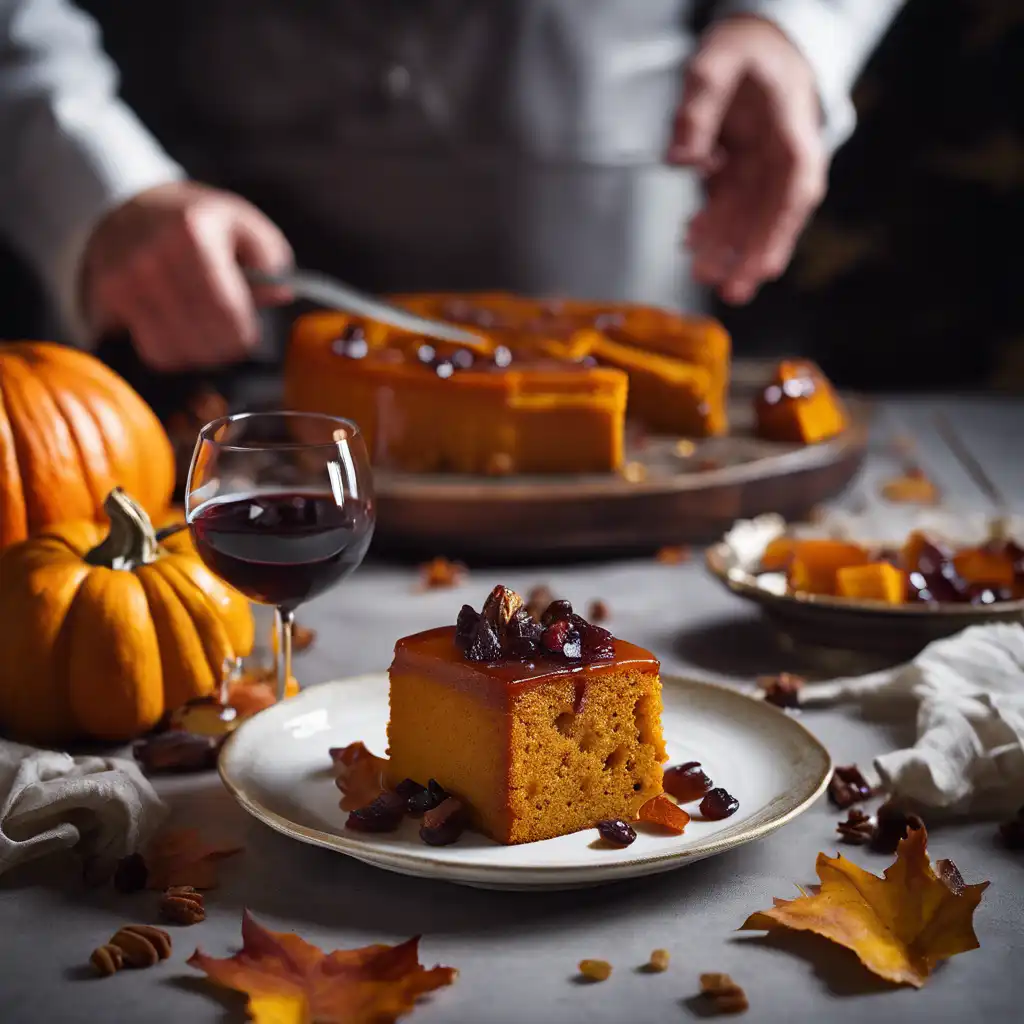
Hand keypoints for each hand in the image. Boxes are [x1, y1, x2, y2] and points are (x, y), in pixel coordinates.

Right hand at [82, 181, 293, 370]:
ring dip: (198, 354)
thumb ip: (270, 256)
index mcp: (192, 234)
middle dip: (224, 348)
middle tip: (230, 340)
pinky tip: (177, 329)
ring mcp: (125, 280)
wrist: (128, 205)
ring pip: (174, 352)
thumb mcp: (242, 221)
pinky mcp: (108, 298)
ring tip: (205, 335)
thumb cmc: (196, 220)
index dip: (243, 335)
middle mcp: (153, 258)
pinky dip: (170, 350)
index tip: (248, 336)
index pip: (226, 310)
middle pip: (201, 338)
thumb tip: (280, 293)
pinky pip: (150, 350)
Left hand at [669, 16, 826, 303]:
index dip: (779, 231)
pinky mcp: (740, 174)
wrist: (758, 45)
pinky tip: (690, 241)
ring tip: (701, 273)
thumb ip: (698, 105)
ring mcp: (761, 169)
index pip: (794, 189)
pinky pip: (727, 208)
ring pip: (747, 219)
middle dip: (751, 257)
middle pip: (771, 216)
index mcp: (791, 132)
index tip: (767, 265)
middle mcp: (781, 159)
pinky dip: (710, 227)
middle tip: (731, 292)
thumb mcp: (720, 60)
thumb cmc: (746, 51)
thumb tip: (680, 159)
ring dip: (726, 249)